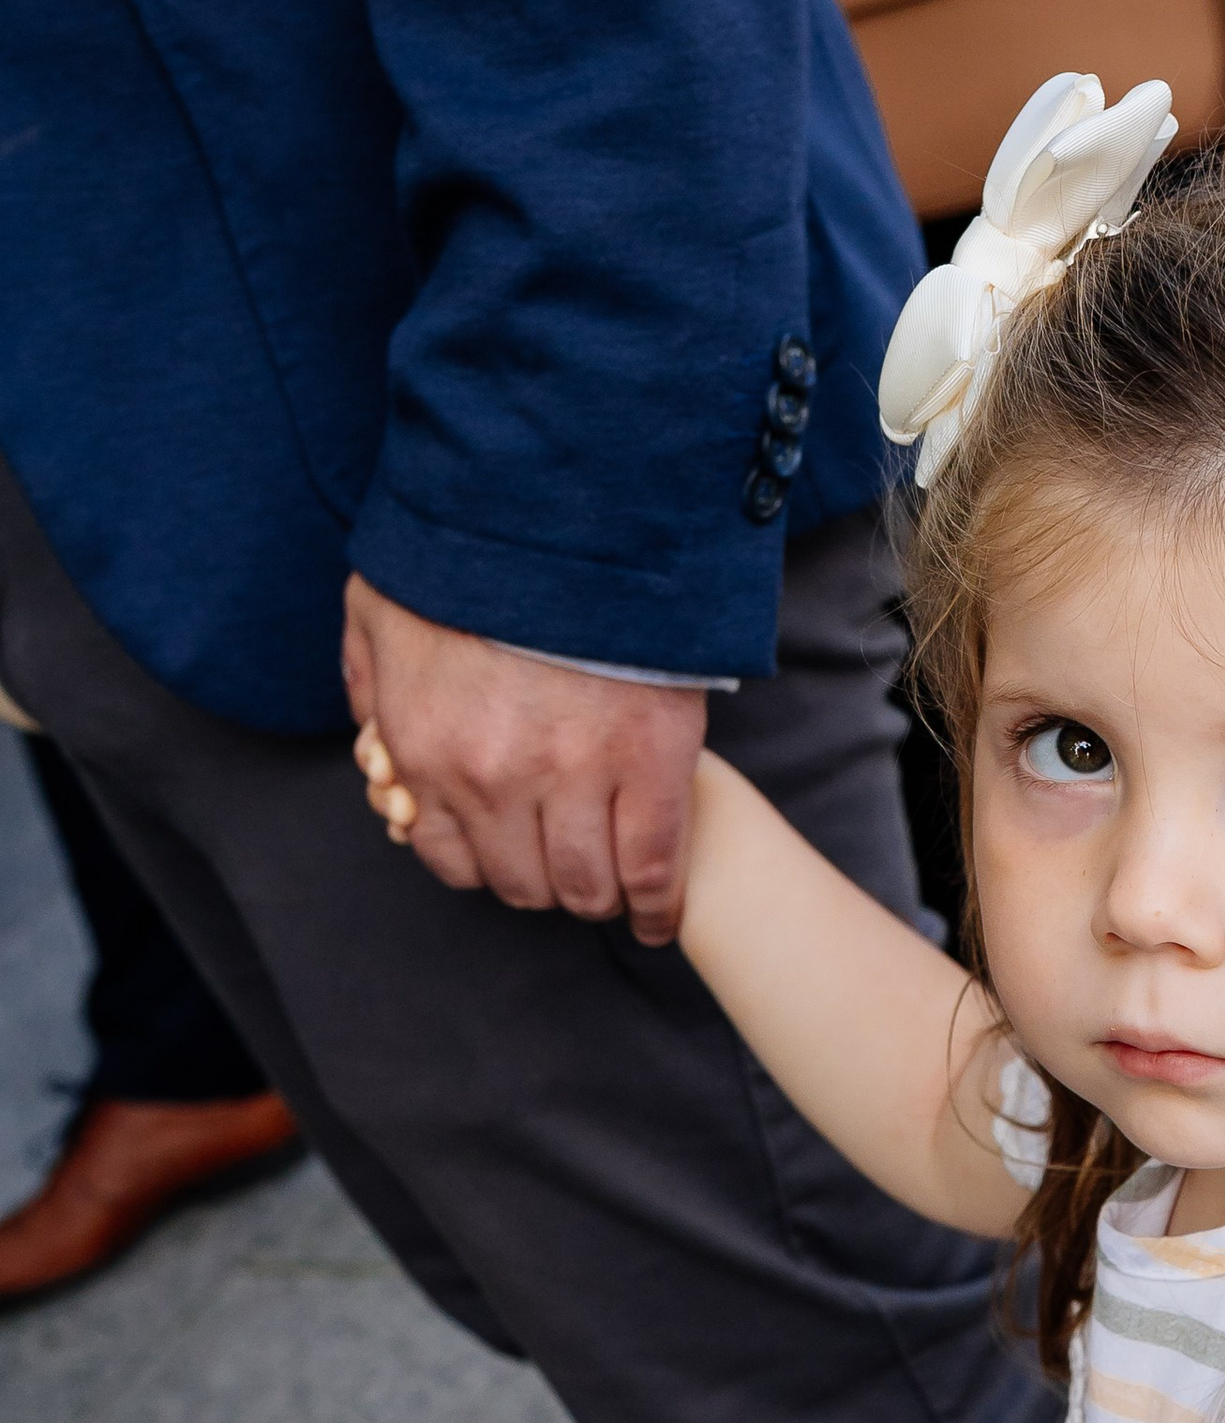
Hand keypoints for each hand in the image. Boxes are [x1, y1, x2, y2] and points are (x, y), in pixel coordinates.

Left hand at [342, 574, 705, 944]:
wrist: (563, 505)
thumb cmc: (473, 550)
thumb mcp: (381, 608)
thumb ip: (369, 679)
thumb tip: (373, 739)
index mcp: (427, 749)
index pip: (453, 860)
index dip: (488, 863)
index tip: (515, 854)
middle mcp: (494, 777)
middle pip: (525, 883)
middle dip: (545, 881)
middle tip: (571, 862)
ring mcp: (575, 775)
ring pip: (587, 886)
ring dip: (600, 895)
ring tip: (616, 884)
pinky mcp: (649, 762)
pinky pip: (654, 866)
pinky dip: (659, 904)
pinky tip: (659, 916)